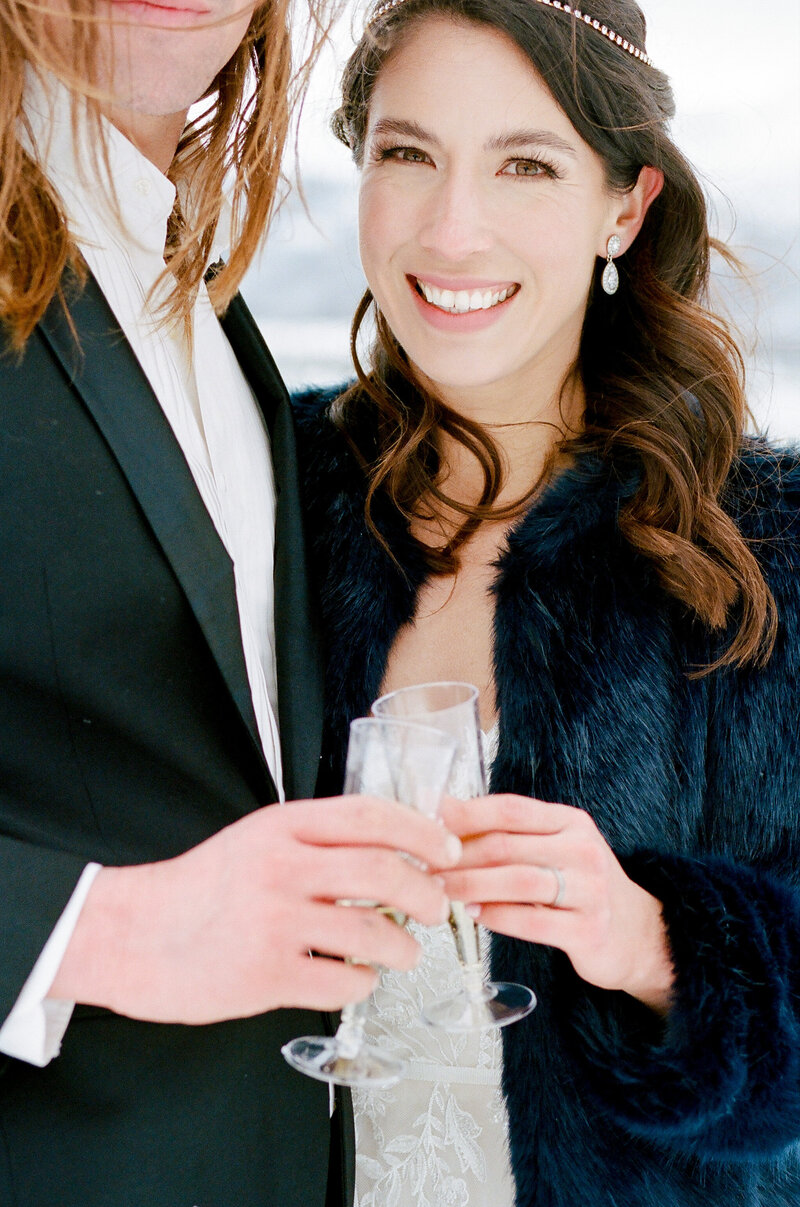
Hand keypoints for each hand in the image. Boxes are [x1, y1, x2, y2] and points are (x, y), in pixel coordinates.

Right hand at [50, 796, 460, 1022]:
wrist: (135, 935)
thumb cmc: (202, 888)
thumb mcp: (257, 839)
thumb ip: (316, 839)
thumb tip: (395, 850)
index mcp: (281, 827)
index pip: (370, 816)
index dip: (420, 831)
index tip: (446, 848)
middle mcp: (281, 868)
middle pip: (383, 871)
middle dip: (426, 892)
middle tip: (438, 907)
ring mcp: (274, 922)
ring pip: (373, 931)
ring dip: (403, 947)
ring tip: (404, 952)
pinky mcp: (266, 975)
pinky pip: (343, 980)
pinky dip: (364, 982)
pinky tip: (358, 978)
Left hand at [440, 794, 673, 1012]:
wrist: (638, 935)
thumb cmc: (581, 888)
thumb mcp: (555, 850)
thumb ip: (510, 838)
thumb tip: (446, 825)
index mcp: (571, 822)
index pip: (510, 810)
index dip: (466, 814)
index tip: (429, 821)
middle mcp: (584, 850)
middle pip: (507, 845)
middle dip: (459, 855)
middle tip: (425, 864)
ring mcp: (590, 890)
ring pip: (518, 881)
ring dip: (472, 885)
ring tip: (442, 890)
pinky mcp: (589, 930)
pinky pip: (533, 921)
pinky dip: (498, 917)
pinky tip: (475, 915)